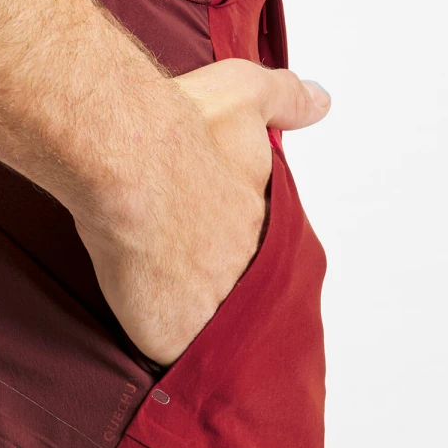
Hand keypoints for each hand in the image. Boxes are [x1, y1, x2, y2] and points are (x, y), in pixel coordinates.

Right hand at [74, 60, 330, 364]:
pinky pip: (168, 352)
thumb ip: (287, 99)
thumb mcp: (245, 95)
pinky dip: (158, 341)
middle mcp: (248, 272)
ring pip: (206, 327)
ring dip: (191, 320)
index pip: (260, 254)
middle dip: (217, 289)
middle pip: (237, 295)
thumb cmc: (181, 125)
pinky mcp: (172, 334)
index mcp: (266, 226)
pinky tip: (143, 320)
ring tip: (164, 303)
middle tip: (182, 273)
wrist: (127, 156)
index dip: (235, 252)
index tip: (210, 243)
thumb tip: (321, 101)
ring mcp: (212, 308)